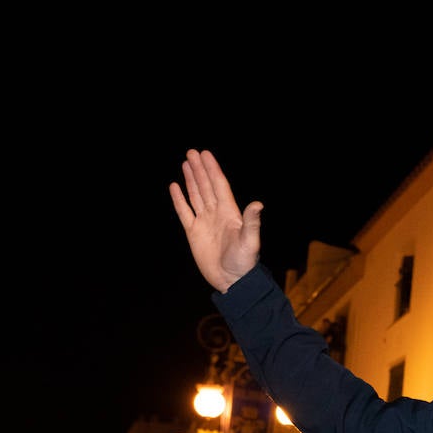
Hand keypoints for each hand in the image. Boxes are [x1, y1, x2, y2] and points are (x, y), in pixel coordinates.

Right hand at [169, 149, 262, 292]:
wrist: (231, 281)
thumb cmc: (244, 262)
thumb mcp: (250, 241)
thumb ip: (252, 222)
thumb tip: (258, 204)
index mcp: (230, 213)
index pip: (219, 185)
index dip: (212, 169)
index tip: (205, 154)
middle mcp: (217, 214)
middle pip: (206, 186)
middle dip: (200, 169)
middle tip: (193, 152)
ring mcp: (205, 222)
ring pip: (196, 195)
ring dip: (191, 180)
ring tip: (186, 163)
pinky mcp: (193, 233)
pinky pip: (184, 212)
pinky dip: (179, 199)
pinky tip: (175, 186)